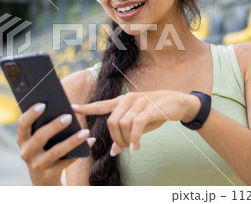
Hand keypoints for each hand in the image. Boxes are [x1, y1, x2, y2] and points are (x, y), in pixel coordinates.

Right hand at [16, 103, 92, 184]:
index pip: (23, 124)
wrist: (42, 178)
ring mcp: (37, 164)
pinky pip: (66, 162)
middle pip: (40, 137)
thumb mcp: (38, 138)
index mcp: (22, 138)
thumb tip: (65, 108)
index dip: (31, 114)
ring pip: (55, 152)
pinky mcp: (49, 174)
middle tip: (69, 116)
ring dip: (72, 141)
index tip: (43, 104)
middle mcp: (26, 152)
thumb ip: (44, 124)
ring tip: (85, 131)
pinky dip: (79, 151)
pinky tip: (89, 141)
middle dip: (54, 126)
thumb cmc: (43, 148)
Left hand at [72, 90, 199, 154]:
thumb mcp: (140, 125)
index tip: (72, 107)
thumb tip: (113, 151)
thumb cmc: (156, 113)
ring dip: (125, 140)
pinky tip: (135, 146)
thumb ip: (125, 134)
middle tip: (123, 147)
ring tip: (132, 147)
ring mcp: (138, 102)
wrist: (179, 103)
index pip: (101, 104)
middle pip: (111, 122)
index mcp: (123, 101)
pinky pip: (135, 126)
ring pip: (122, 124)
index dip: (86, 107)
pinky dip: (134, 138)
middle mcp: (128, 99)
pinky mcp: (149, 108)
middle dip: (115, 138)